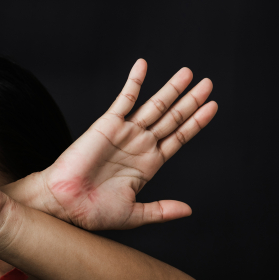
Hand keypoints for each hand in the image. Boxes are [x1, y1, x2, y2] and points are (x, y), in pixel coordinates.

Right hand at [35, 59, 217, 230]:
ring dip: (171, 89)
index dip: (197, 122)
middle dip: (191, 100)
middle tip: (208, 84)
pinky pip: (124, 98)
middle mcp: (139, 145)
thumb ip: (161, 211)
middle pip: (172, 117)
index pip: (179, 137)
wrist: (65, 204)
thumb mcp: (135, 215)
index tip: (213, 107)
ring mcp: (125, 133)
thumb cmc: (93, 212)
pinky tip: (143, 65)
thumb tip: (187, 210)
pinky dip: (134, 81)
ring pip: (154, 105)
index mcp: (149, 164)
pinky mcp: (107, 124)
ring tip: (188, 73)